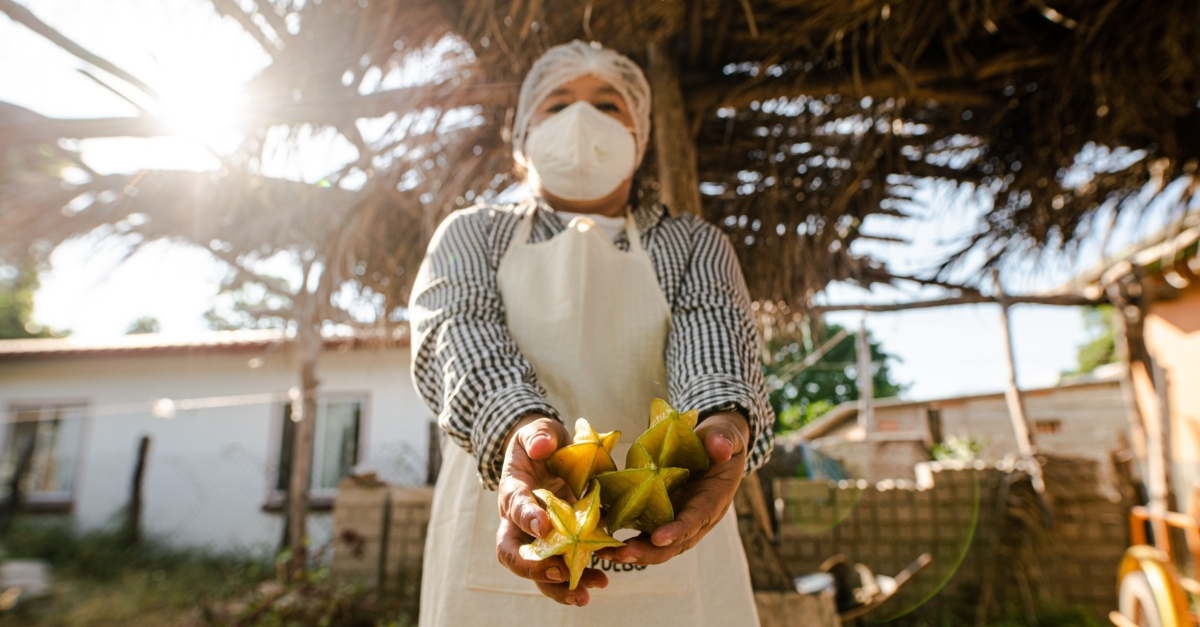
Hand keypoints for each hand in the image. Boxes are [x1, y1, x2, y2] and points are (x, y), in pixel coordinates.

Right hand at [494, 415, 608, 605]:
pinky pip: (564, 567)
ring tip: (585, 595)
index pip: (514, 508)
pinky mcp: (559, 542)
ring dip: (560, 586)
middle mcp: (519, 522)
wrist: (546, 454)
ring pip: (539, 570)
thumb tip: (543, 446)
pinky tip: (602, 579)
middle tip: (560, 573)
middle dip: (535, 569)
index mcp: (513, 491)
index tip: (545, 527)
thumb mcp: (539, 430)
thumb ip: (539, 435)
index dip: (527, 518)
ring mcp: (538, 537)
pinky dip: (581, 576)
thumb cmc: (540, 441)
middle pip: (516, 554)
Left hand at [594, 411, 748, 565]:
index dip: (678, 530)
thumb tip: (720, 448)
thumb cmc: (720, 440)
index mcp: (713, 500)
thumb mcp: (725, 435)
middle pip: (674, 543)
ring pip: (656, 544)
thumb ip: (723, 440)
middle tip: (623, 554)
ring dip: (632, 552)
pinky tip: (600, 538)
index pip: (697, 519)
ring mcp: (677, 519)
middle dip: (648, 551)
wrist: (714, 446)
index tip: (658, 537)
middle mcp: (695, 517)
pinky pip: (643, 532)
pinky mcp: (662, 515)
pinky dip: (623, 538)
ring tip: (605, 553)